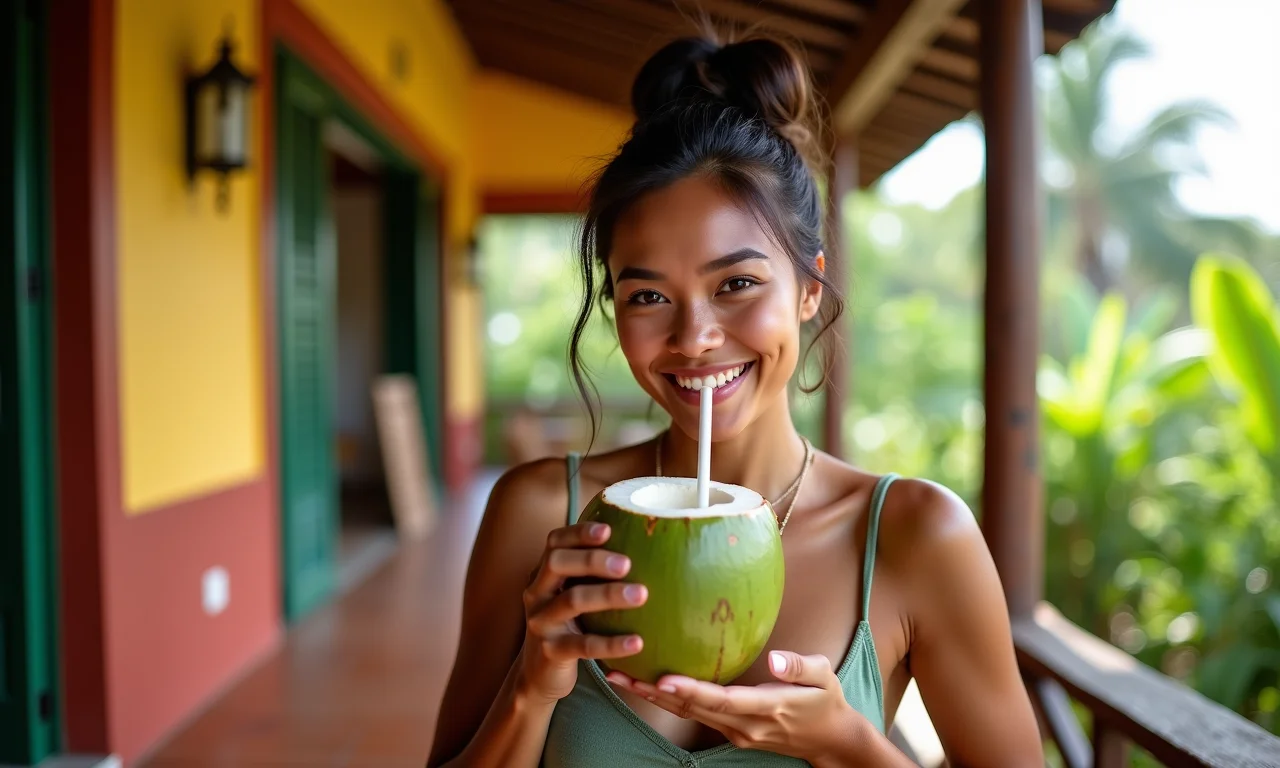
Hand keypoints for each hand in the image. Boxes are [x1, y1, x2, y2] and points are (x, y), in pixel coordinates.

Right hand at [515, 521, 647, 703]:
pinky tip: (637, 643)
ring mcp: (541, 623)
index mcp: (543, 575)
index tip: (609, 529)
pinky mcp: (551, 652)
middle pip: (557, 563)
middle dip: (592, 559)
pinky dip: (612, 643)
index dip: (579, 532)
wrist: (540, 675)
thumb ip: (590, 574)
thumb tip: (642, 543)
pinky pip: (583, 645)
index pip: (554, 543)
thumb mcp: (571, 595)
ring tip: (641, 594)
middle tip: (627, 564)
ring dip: (608, 595)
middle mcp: (537, 594)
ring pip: (572, 600)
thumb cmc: (568, 626)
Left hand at [606, 650, 866, 761]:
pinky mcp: (731, 731)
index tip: (662, 678)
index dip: (691, 691)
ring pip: (688, 714)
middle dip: (653, 692)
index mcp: (767, 708)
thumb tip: (774, 660)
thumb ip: (799, 666)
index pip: (722, 700)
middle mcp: (744, 725)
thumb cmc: (826, 700)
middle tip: (619, 672)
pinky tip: (649, 686)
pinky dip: (669, 701)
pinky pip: (695, 715)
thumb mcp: (824, 676)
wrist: (830, 740)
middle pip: (692, 709)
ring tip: (620, 676)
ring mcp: (735, 732)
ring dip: (653, 697)